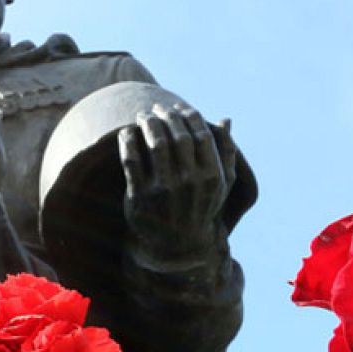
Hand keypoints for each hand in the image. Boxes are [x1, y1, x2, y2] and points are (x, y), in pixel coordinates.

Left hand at [119, 102, 237, 268]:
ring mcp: (164, 189)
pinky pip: (132, 160)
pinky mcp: (140, 196)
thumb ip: (225, 152)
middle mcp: (189, 182)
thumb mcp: (220, 184)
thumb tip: (226, 119)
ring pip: (155, 144)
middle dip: (166, 116)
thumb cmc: (200, 207)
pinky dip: (128, 142)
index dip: (188, 115)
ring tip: (143, 117)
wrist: (177, 245)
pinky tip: (126, 133)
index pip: (200, 134)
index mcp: (212, 176)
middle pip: (177, 136)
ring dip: (147, 124)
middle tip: (157, 108)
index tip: (178, 107)